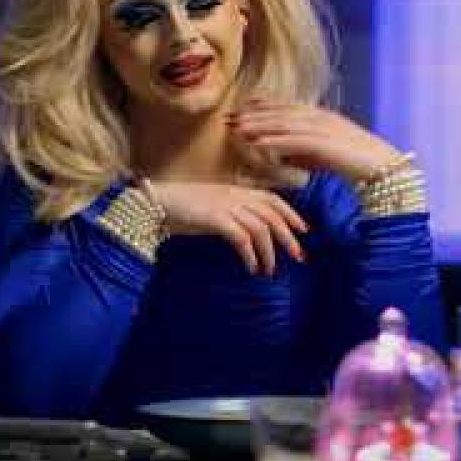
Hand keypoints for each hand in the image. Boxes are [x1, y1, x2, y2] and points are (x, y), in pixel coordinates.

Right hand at [146, 180, 308, 276]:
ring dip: (268, 252)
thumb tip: (252, 228)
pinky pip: (241, 238)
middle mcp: (236, 196)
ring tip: (270, 270)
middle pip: (272, 216)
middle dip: (288, 237)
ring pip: (259, 229)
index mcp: (238, 190)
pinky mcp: (215, 219)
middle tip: (299, 256)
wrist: (157, 201)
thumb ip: (234, 210)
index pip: (273, 199)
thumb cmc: (184, 205)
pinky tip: (252, 267)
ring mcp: (226, 206)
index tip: (303, 229)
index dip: (290, 214)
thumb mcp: (214, 203)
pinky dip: (249, 254)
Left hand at [227, 97, 402, 183]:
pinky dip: (273, 140)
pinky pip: (293, 140)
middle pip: (280, 112)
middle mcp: (320, 117)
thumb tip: (282, 154)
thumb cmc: (356, 163)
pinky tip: (257, 143)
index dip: (263, 105)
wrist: (384, 167)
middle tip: (229, 117)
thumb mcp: (326, 153)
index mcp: (321, 116)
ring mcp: (323, 128)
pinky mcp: (325, 143)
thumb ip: (304, 150)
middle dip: (253, 114)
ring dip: (258, 125)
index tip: (242, 107)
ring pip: (283, 123)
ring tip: (236, 129)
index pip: (286, 106)